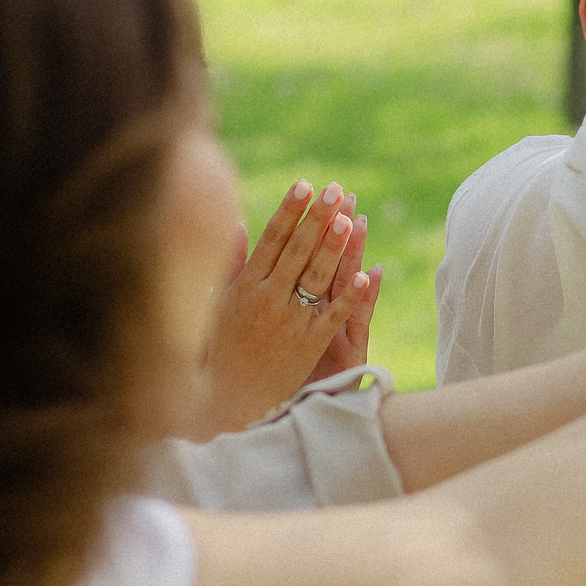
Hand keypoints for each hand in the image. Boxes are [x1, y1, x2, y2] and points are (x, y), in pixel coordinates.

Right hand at [199, 178, 377, 437]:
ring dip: (333, 248)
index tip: (305, 185)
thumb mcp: (217, 302)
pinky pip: (333, 316)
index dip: (290, 211)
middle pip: (297, 252)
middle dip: (317, 219)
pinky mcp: (309, 345)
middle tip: (335, 190)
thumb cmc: (218, 348)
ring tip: (348, 219)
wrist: (226, 400)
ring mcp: (289, 322)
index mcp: (245, 286)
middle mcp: (267, 300)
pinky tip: (367, 274)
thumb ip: (230, 263)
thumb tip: (238, 224)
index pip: (271, 240)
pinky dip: (350, 296)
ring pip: (316, 278)